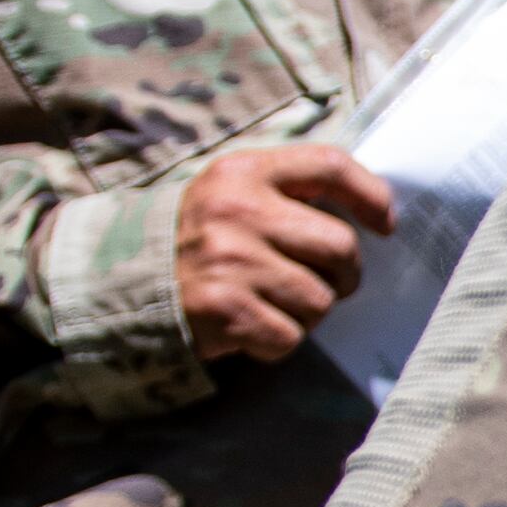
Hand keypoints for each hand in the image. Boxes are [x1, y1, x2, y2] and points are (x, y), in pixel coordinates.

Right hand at [174, 143, 395, 360]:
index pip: (329, 166)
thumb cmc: (200, 239)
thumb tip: (375, 213)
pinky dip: (279, 340)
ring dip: (308, 311)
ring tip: (275, 302)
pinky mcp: (224, 310)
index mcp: (244, 173)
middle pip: (340, 246)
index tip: (385, 224)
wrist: (121, 282)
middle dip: (344, 273)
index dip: (371, 195)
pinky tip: (253, 327)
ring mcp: (230, 261)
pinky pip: (290, 336)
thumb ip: (291, 191)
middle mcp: (236, 211)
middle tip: (325, 282)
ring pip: (320, 299)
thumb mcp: (233, 195)